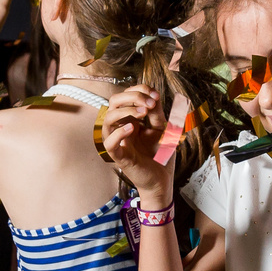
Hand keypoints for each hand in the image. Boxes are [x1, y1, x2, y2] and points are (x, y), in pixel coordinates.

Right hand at [94, 83, 174, 204]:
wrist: (162, 180)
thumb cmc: (161, 155)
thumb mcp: (164, 130)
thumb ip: (157, 113)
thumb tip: (153, 95)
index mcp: (131, 119)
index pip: (125, 96)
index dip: (138, 90)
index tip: (155, 95)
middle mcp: (122, 127)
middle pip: (113, 102)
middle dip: (132, 97)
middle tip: (150, 103)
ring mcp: (119, 141)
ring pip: (107, 119)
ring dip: (125, 110)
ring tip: (143, 113)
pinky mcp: (119, 156)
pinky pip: (109, 143)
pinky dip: (118, 133)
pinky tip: (132, 128)